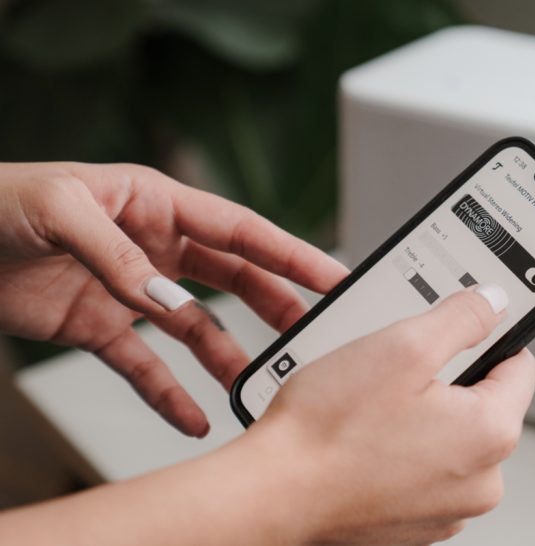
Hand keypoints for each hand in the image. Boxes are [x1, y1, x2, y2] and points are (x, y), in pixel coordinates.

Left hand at [0, 162, 347, 436]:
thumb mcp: (59, 210)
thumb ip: (119, 253)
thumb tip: (167, 296)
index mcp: (155, 204)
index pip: (240, 230)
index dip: (291, 254)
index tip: (332, 277)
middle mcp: (152, 245)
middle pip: (233, 279)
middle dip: (275, 306)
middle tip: (309, 333)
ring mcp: (129, 289)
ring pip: (196, 327)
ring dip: (225, 356)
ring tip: (251, 384)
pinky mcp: (98, 326)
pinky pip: (145, 365)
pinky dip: (167, 393)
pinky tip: (189, 414)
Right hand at [249, 287, 534, 544]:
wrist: (270, 497)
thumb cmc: (326, 432)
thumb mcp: (402, 346)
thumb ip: (462, 317)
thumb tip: (495, 302)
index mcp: (492, 435)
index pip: (520, 365)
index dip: (486, 338)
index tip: (455, 332)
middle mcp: (482, 482)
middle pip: (484, 404)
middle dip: (446, 382)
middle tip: (394, 373)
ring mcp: (448, 509)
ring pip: (450, 439)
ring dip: (421, 418)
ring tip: (371, 410)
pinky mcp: (416, 525)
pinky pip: (423, 472)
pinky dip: (401, 454)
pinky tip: (364, 441)